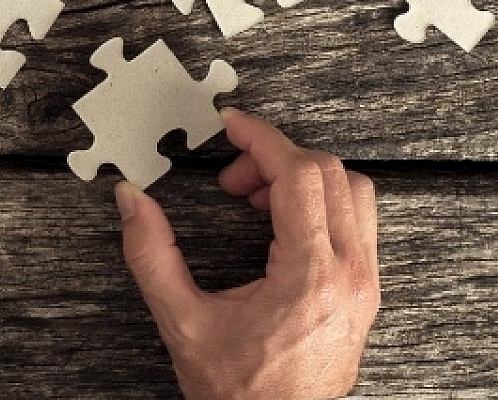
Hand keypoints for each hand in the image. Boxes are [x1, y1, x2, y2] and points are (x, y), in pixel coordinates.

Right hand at [115, 108, 378, 399]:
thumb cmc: (241, 394)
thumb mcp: (183, 322)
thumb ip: (152, 255)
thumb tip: (133, 202)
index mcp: (311, 276)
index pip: (299, 174)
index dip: (261, 138)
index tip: (232, 125)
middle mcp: (350, 275)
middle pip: (331, 173)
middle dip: (276, 158)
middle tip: (233, 177)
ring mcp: (365, 285)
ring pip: (354, 193)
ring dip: (305, 180)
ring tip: (257, 201)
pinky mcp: (365, 294)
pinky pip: (357, 223)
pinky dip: (321, 206)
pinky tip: (281, 227)